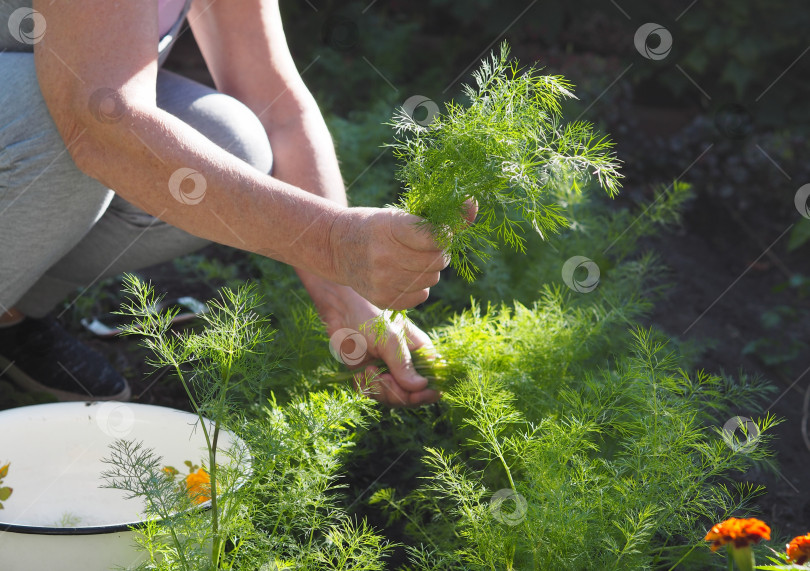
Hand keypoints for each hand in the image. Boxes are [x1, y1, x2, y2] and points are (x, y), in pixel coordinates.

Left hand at [317, 285, 438, 406]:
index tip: (413, 395)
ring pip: (392, 399)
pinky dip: (365, 388)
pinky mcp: (370, 376)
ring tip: (368, 370)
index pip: (433, 381)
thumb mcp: (390, 339)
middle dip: (397, 393)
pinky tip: (359, 374)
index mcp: (420, 353)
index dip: (426, 393)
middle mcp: (407, 365)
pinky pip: (373, 396)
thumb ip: (403, 364)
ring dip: (379, 389)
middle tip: (382, 378)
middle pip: (412, 396)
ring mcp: (389, 372)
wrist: (341, 311)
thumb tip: (422, 386)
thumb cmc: (370, 317)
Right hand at [328, 207, 448, 309]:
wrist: (335, 248)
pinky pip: (421, 296)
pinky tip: (402, 275)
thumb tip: (473, 203)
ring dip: (428, 269)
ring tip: (408, 259)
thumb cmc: (375, 226)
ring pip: (432, 279)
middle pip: (438, 261)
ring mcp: (383, 281)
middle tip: (423, 246)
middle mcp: (385, 256)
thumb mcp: (400, 213)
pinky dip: (419, 286)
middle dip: (438, 252)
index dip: (443, 234)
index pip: (436, 237)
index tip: (438, 231)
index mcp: (389, 227)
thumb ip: (441, 214)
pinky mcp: (384, 300)